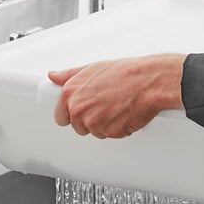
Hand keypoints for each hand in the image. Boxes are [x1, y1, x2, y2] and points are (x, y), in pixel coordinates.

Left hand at [48, 53, 185, 138]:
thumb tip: (54, 76)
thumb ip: (70, 75)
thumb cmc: (125, 73)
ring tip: (117, 107)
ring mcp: (94, 123)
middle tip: (105, 107)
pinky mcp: (110, 132)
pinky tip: (125, 113)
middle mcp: (79, 109)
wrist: (149, 82)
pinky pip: (111, 135)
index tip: (81, 111)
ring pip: (95, 132)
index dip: (72, 115)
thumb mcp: (93, 68)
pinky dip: (118, 128)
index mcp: (71, 93)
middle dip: (90, 120)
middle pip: (78, 127)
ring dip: (105, 125)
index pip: (60, 117)